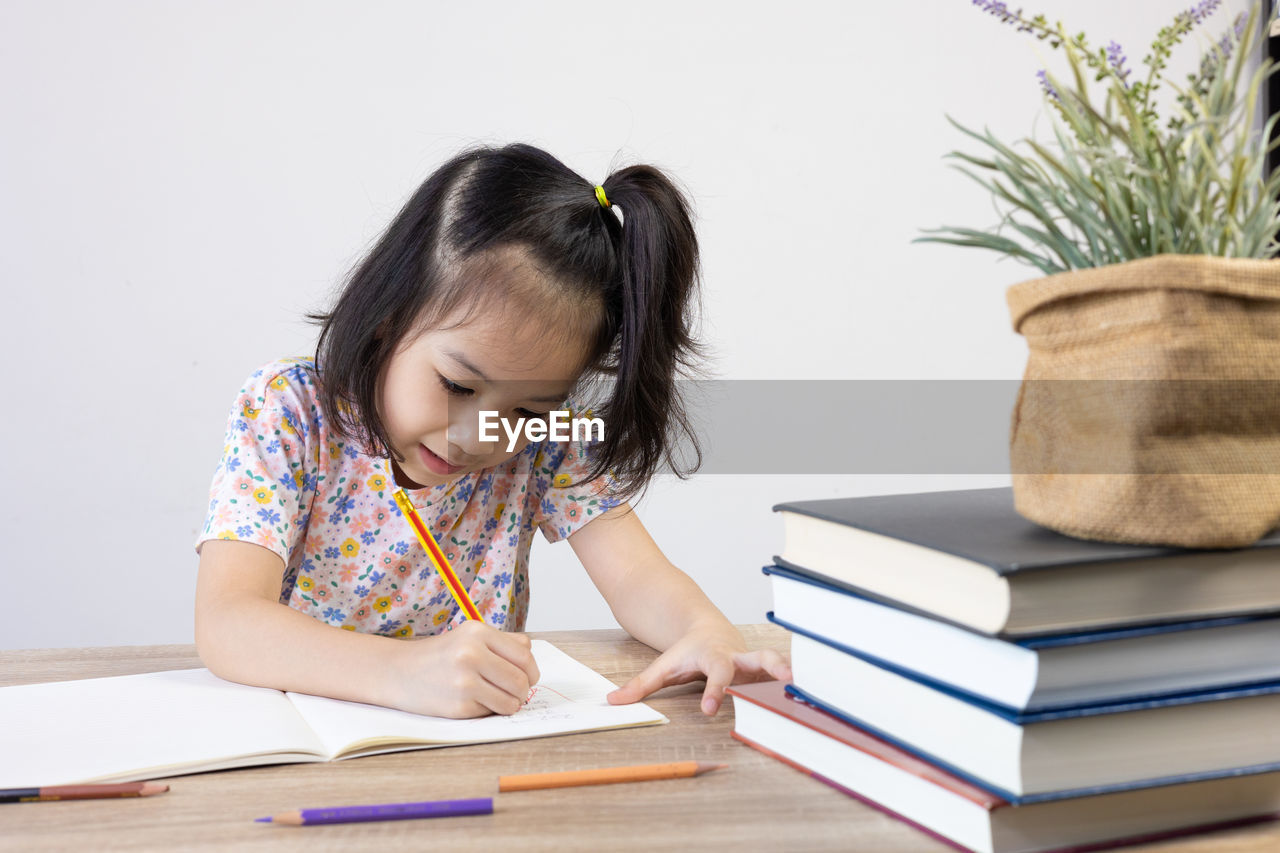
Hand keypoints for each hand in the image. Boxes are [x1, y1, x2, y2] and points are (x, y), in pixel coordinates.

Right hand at [384, 620, 539, 718]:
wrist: (397, 672)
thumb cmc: (439, 655)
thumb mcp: (468, 636)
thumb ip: (502, 643)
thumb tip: (531, 656)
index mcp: (477, 632)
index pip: (524, 655)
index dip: (532, 670)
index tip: (529, 677)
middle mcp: (471, 654)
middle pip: (521, 680)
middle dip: (524, 690)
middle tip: (517, 693)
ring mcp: (464, 681)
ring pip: (511, 700)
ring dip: (511, 704)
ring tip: (499, 699)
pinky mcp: (459, 706)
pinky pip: (491, 713)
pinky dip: (489, 711)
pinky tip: (474, 702)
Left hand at [606, 623, 791, 715]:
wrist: (708, 630)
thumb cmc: (686, 653)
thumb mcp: (662, 666)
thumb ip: (640, 686)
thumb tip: (613, 701)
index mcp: (714, 656)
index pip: (716, 673)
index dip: (714, 690)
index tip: (709, 709)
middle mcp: (739, 657)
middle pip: (758, 658)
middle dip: (772, 666)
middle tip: (785, 678)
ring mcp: (755, 663)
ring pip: (777, 664)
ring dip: (792, 674)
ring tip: (809, 688)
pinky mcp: (765, 672)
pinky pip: (782, 678)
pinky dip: (795, 686)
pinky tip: (811, 700)